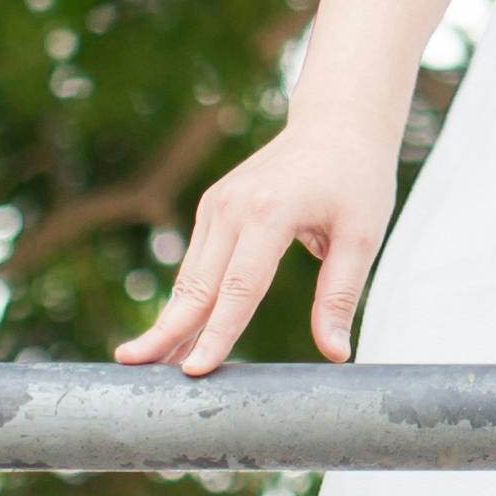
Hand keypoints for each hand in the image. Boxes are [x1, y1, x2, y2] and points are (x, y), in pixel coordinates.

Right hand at [120, 115, 401, 375]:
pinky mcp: (214, 208)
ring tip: (146, 364)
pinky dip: (184, 300)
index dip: (218, 334)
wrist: (337, 123)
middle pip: (196, 286)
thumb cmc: (357, 180)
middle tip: (133, 369)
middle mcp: (232, 207)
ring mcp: (217, 205)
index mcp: (269, 212)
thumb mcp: (362, 236)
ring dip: (169, 321)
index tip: (195, 372)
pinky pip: (197, 264)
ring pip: (190, 278)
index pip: (238, 289)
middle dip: (165, 331)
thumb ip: (340, 296)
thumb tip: (335, 354)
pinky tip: (173, 333)